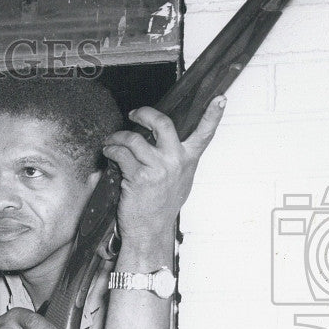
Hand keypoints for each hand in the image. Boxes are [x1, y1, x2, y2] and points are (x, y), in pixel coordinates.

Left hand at [103, 96, 224, 249]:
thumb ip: (178, 160)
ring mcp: (158, 168)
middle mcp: (176, 161)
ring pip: (134, 139)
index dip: (213, 115)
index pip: (205, 134)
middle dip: (145, 113)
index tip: (220, 99)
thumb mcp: (180, 181)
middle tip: (134, 113)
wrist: (150, 229)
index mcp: (188, 160)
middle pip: (163, 124)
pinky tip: (108, 152)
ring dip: (118, 136)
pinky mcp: (139, 176)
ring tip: (111, 141)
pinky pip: (121, 154)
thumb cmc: (162, 206)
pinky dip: (111, 150)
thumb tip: (165, 143)